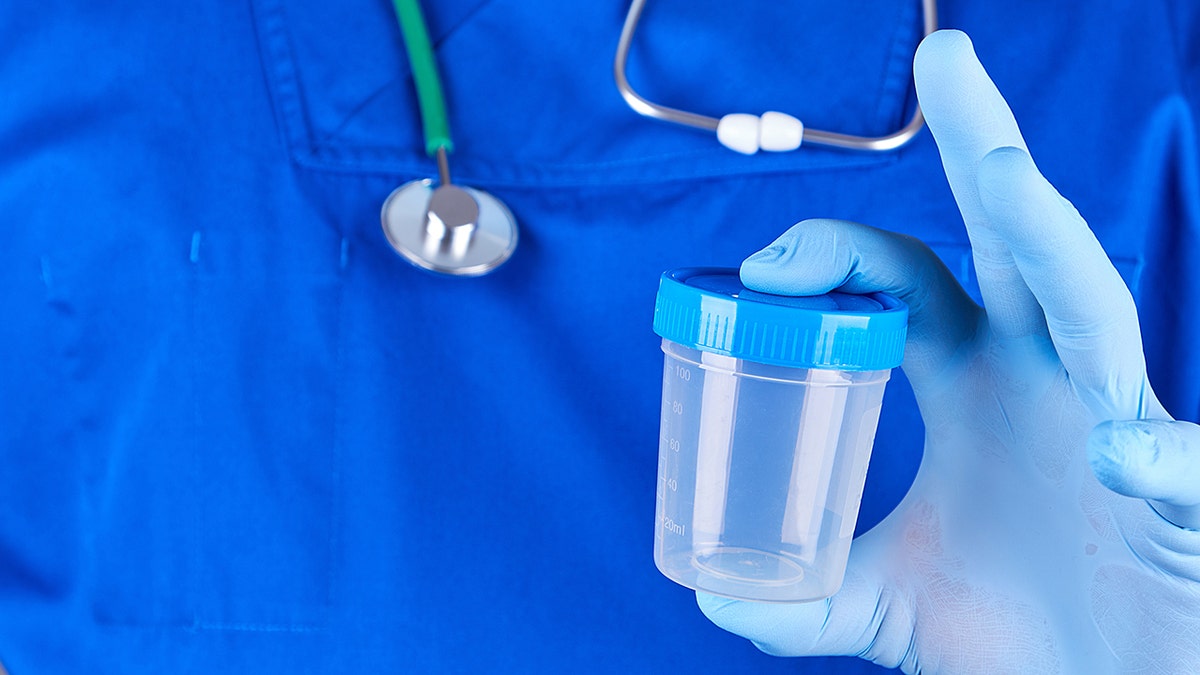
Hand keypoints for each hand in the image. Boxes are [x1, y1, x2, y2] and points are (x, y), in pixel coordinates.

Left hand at [699, 30, 1199, 672]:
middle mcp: (1044, 380)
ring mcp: (1118, 426)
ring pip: (1096, 306)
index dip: (838, 252)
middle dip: (984, 143)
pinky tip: (1122, 461)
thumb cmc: (1009, 638)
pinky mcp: (1182, 504)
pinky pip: (1180, 463)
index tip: (762, 272)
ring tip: (1005, 173)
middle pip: (1015, 238)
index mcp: (973, 381)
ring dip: (1052, 241)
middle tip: (944, 51)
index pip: (906, 276)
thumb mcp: (882, 602)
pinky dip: (1161, 460)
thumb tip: (709, 591)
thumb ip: (798, 593)